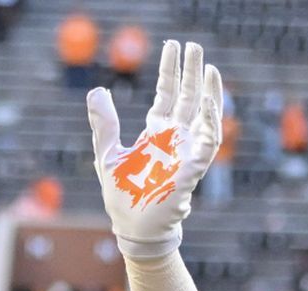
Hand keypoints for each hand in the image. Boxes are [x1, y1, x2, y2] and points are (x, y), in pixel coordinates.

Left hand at [88, 40, 222, 259]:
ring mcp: (185, 151)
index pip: (166, 95)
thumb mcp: (107, 155)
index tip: (172, 46)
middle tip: (194, 45)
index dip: (169, 71)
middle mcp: (173, 139)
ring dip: (208, 90)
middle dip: (191, 72)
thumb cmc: (122, 198)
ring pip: (203, 114)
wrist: (133, 228)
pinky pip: (209, 139)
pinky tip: (209, 99)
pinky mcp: (193, 167)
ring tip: (208, 65)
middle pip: (186, 98)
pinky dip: (211, 119)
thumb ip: (104, 124)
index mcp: (155, 134)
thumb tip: (96, 90)